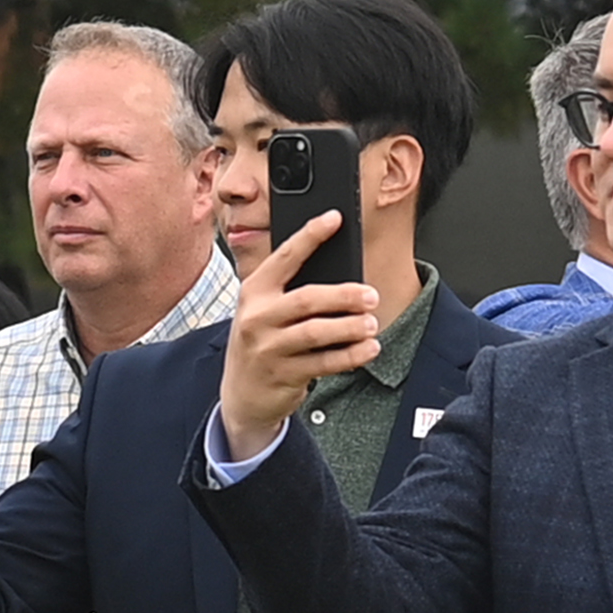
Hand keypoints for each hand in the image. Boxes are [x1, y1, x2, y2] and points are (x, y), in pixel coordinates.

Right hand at [213, 216, 381, 460]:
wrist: (241, 393)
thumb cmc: (262, 341)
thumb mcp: (264, 310)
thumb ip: (291, 290)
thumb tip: (340, 273)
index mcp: (254, 291)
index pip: (285, 256)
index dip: (310, 236)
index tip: (335, 218)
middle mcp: (258, 317)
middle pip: (306, 299)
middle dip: (343, 295)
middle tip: (371, 295)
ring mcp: (268, 348)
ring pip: (316, 333)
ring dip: (349, 327)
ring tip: (372, 323)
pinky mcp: (283, 375)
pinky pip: (323, 363)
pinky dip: (350, 355)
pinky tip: (368, 349)